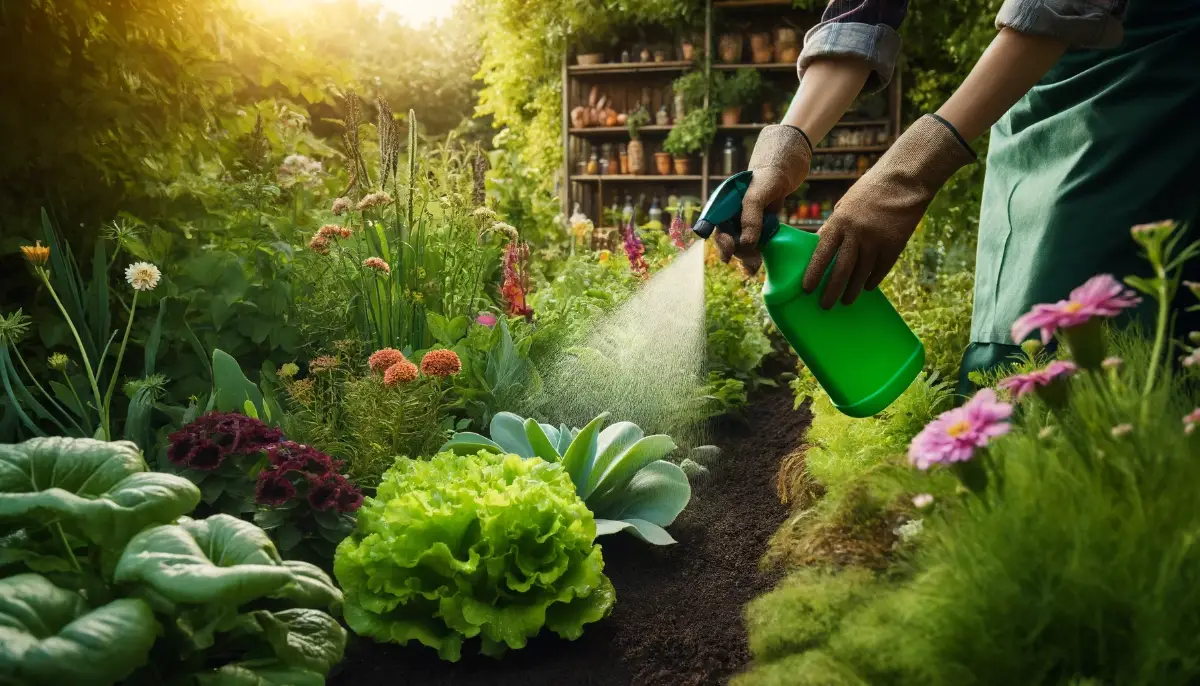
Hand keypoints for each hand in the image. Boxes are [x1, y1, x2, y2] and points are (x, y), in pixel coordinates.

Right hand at [717, 125, 810, 274]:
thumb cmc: (767, 177)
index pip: (716, 228)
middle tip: (750, 263)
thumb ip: (750, 218)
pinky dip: (755, 253)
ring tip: (754, 267)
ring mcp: (744, 222)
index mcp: (723, 206)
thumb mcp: (756, 196)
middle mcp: (731, 215)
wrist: (785, 170)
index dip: (721, 243)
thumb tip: (746, 243)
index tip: (729, 255)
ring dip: (747, 256)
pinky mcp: (758, 227)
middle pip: (728, 239)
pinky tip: (758, 264)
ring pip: (741, 244)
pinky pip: (754, 243)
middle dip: (737, 252)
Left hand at [803, 115, 975, 307]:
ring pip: (861, 274)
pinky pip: (880, 269)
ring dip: (852, 290)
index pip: (822, 253)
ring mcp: (876, 241)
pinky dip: (872, 280)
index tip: (806, 289)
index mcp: (839, 221)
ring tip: (846, 301)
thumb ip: (835, 226)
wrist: (904, 180)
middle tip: (825, 305)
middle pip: (841, 270)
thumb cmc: (870, 191)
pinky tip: (866, 287)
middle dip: (831, 291)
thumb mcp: (845, 205)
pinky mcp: (894, 245)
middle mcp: (856, 234)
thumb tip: (822, 247)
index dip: (813, 273)